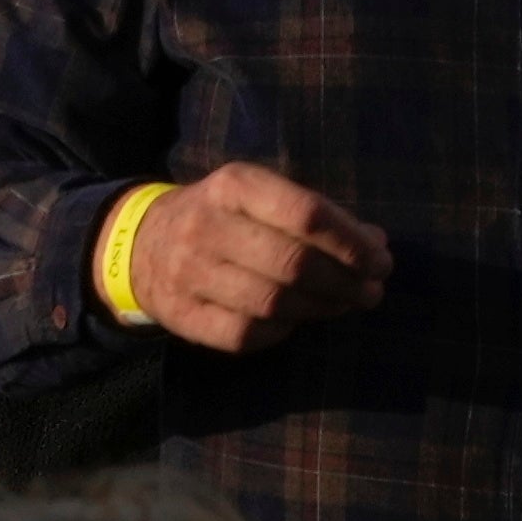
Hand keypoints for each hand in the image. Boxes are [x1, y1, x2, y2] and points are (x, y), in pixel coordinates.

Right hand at [126, 162, 393, 353]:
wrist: (140, 242)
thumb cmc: (221, 215)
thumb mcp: (257, 195)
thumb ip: (314, 216)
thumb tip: (376, 245)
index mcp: (234, 185)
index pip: (305, 213)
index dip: (350, 242)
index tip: (381, 260)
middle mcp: (207, 225)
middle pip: (293, 263)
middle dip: (344, 281)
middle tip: (372, 291)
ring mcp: (189, 273)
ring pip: (273, 303)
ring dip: (321, 308)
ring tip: (344, 305)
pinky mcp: (181, 315)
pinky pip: (245, 335)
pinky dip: (281, 332)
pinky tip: (296, 320)